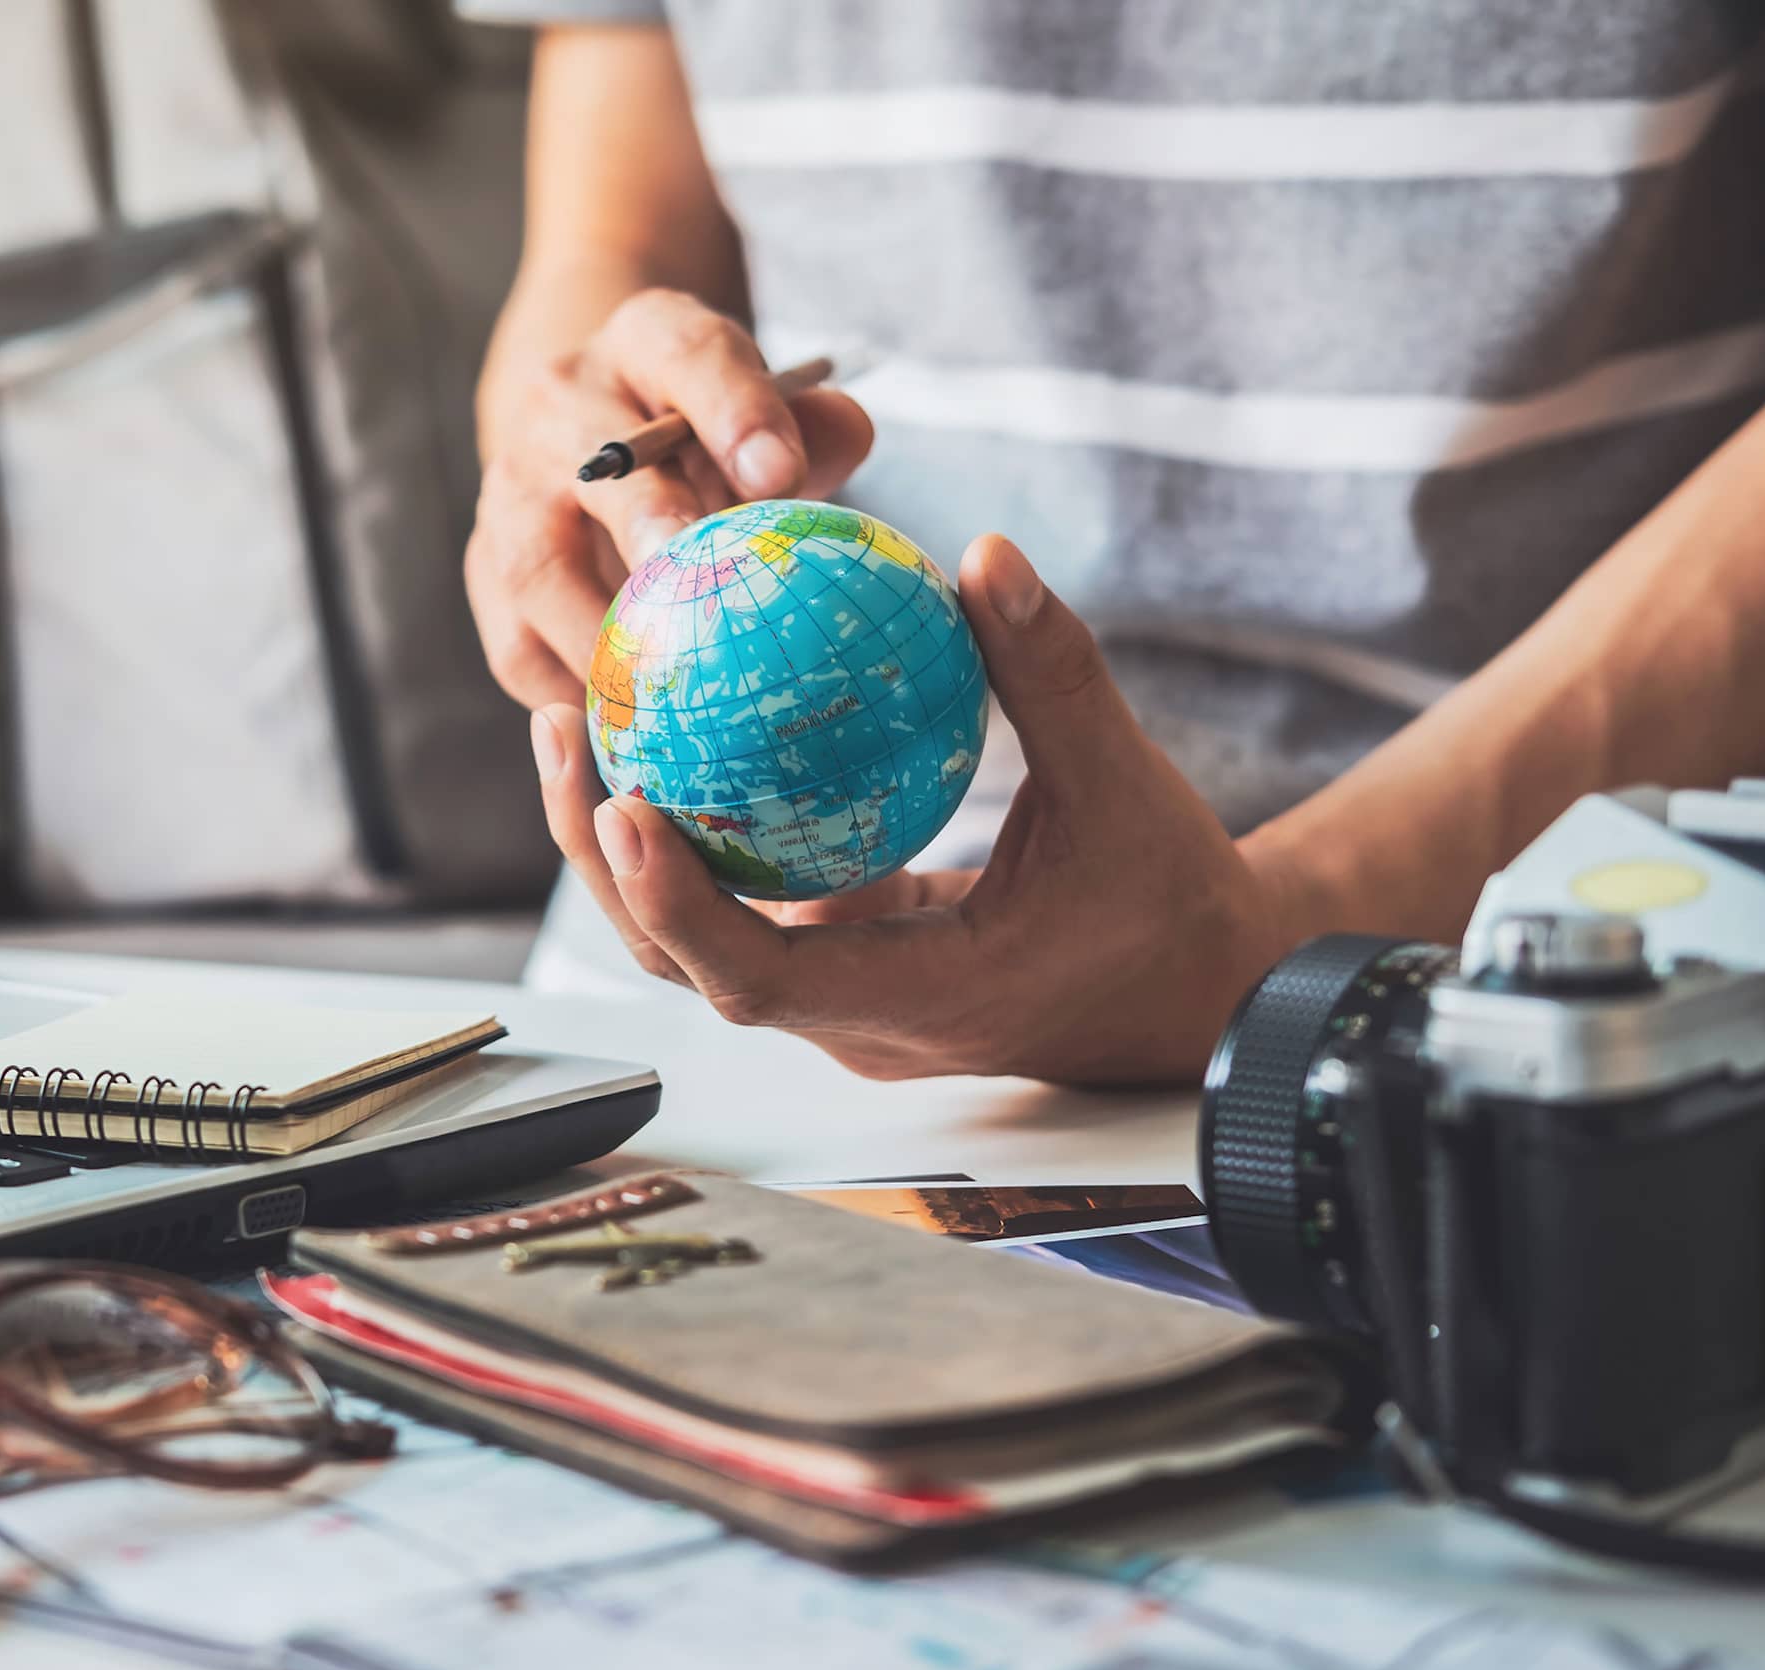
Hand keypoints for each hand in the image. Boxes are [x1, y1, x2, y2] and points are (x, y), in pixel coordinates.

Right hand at [466, 289, 874, 708]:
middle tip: (695, 584)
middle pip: (600, 466)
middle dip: (648, 522)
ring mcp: (510, 491)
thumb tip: (845, 441)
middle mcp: (561, 407)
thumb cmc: (706, 435)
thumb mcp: (764, 409)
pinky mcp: (485, 569)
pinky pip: (515, 642)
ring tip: (658, 693)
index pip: (687, 354)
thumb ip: (809, 428)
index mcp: (645, 343)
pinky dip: (565, 690)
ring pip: (536, 566)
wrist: (590, 431)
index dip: (732, 410)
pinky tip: (618, 734)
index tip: (778, 473)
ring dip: (597, 633)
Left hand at [528, 536, 1313, 1086]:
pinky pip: (747, 904)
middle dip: (607, 858)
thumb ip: (1054, 676)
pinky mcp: (843, 967)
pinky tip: (665, 729)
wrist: (1199, 991)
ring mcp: (842, 1000)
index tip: (621, 806)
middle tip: (566, 728)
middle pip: (688, 963)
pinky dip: (700, 830)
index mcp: (918, 1002)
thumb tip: (986, 555)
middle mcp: (856, 1019)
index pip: (760, 979)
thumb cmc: (1169, 903)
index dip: (675, 903)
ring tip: (581, 720)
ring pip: (702, 941)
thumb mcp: (1125, 785)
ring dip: (632, 845)